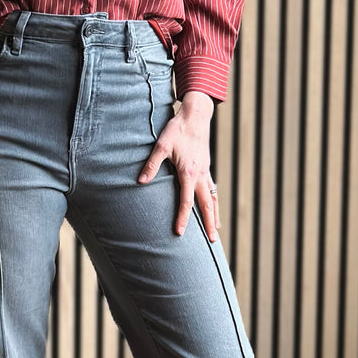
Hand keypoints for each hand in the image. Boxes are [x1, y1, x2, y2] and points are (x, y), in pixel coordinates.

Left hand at [137, 90, 218, 239]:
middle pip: (207, 205)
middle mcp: (200, 175)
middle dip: (210, 223)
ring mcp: (206, 172)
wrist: (196, 116)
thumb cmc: (177, 130)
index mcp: (189, 172)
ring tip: (216, 231)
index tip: (180, 233)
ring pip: (213, 199)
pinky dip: (214, 202)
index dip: (183, 218)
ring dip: (215, 215)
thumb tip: (141, 181)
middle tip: (212, 241)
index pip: (186, 201)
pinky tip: (213, 208)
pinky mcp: (207, 168)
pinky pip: (213, 190)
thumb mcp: (161, 145)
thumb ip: (152, 165)